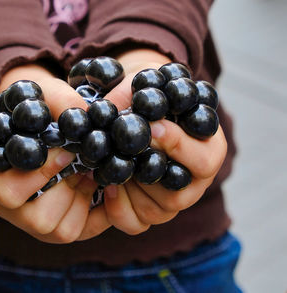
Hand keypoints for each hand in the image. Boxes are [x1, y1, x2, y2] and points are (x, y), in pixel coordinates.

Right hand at [0, 64, 108, 242]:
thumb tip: (86, 116)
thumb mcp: (44, 96)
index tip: (65, 151)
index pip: (8, 192)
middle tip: (80, 162)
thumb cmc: (38, 108)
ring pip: (58, 230)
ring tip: (84, 170)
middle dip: (67, 189)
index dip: (42, 174)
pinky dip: (94, 210)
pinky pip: (76, 231)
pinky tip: (92, 183)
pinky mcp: (49, 228)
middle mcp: (1, 205)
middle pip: (37, 220)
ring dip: (79, 198)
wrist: (40, 121)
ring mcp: (24, 221)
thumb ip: (61, 101)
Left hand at [79, 49, 227, 236]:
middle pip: (180, 193)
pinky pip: (136, 224)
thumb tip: (115, 112)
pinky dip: (118, 209)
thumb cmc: (141, 96)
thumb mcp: (140, 87)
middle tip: (124, 153)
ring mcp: (172, 199)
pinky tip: (107, 185)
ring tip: (111, 165)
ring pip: (158, 211)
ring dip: (130, 189)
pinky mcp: (149, 212)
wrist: (128, 112)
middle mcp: (193, 179)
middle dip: (146, 173)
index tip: (151, 127)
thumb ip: (132, 96)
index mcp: (207, 148)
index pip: (206, 159)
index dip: (178, 146)